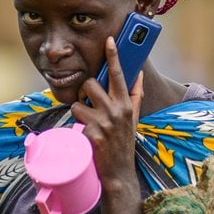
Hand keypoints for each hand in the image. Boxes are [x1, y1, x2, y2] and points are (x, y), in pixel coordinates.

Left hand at [71, 37, 141, 185]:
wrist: (119, 173)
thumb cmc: (124, 144)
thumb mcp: (133, 119)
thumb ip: (136, 96)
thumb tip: (139, 75)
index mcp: (126, 104)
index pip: (118, 74)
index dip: (113, 56)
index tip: (109, 39)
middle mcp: (116, 110)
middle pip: (90, 84)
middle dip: (84, 92)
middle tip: (89, 105)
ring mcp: (103, 122)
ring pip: (78, 103)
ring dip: (79, 113)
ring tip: (88, 125)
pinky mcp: (91, 134)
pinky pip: (74, 121)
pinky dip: (77, 129)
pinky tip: (87, 138)